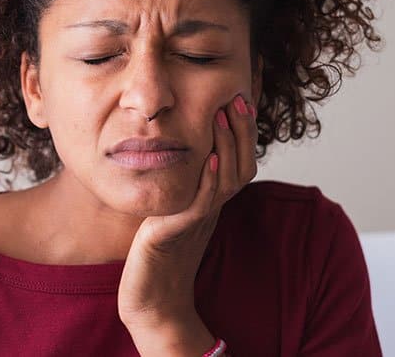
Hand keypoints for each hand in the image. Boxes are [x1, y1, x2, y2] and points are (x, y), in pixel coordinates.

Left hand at [117, 93, 257, 355]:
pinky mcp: (177, 232)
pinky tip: (206, 158)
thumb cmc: (157, 253)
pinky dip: (207, 180)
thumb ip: (185, 182)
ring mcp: (198, 220)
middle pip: (241, 165)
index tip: (241, 97)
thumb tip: (186, 147)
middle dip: (241, 130)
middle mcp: (212, 208)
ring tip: (222, 115)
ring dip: (226, 145)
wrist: (151, 298)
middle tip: (238, 97)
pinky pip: (201, 203)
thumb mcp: (174, 208)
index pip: (239, 160)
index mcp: (213, 200)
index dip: (244, 131)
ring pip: (226, 179)